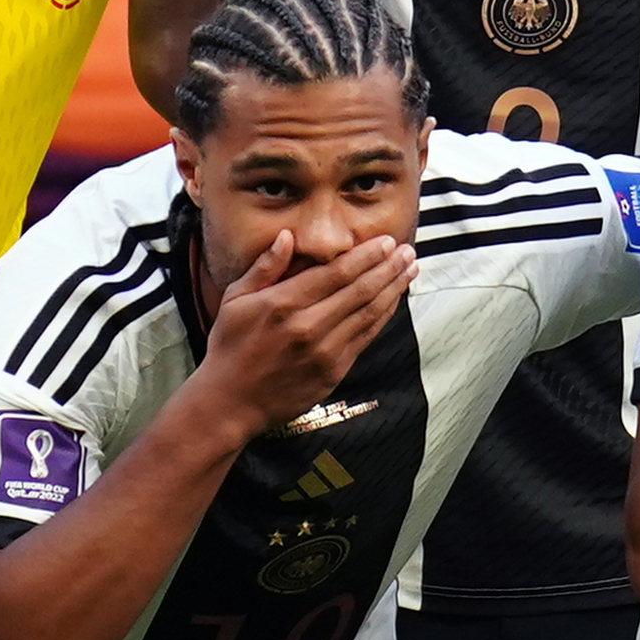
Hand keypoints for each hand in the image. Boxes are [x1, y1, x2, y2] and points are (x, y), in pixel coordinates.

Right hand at [195, 231, 416, 433]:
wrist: (230, 402)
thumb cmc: (230, 347)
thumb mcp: (234, 300)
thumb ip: (264, 268)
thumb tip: (287, 237)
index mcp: (282, 304)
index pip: (336, 273)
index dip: (366, 256)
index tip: (385, 241)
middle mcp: (307, 326)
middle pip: (360, 290)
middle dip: (388, 267)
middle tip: (407, 250)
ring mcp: (324, 351)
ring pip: (369, 313)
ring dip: (393, 289)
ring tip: (410, 270)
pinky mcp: (333, 371)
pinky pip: (366, 337)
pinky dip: (383, 316)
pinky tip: (394, 300)